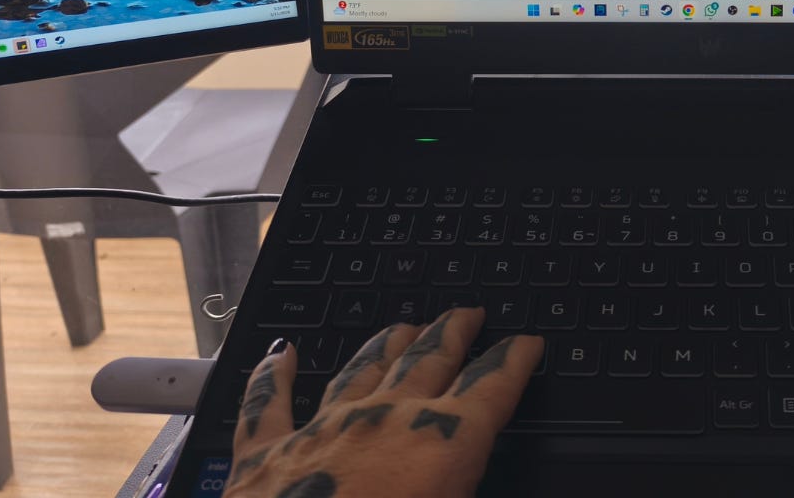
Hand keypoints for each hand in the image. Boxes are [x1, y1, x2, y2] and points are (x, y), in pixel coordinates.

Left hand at [223, 308, 542, 497]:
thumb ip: (471, 489)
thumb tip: (479, 481)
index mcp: (441, 447)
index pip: (491, 388)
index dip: (515, 359)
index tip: (528, 341)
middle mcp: (387, 422)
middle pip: (431, 360)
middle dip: (455, 332)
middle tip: (471, 312)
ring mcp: (323, 430)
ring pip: (364, 368)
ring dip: (388, 343)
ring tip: (404, 325)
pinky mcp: (265, 456)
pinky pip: (270, 404)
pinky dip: (275, 376)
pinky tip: (282, 352)